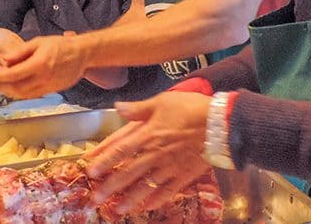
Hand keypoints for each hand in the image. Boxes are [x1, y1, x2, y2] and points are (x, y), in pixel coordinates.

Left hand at [0, 34, 86, 98]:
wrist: (82, 54)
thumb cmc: (61, 46)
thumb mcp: (39, 42)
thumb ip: (20, 52)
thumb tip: (4, 59)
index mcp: (39, 64)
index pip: (14, 74)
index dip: (0, 76)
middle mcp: (43, 78)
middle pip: (17, 88)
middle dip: (2, 86)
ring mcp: (49, 86)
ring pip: (24, 95)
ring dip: (10, 92)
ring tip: (2, 85)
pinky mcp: (52, 90)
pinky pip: (33, 95)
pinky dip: (21, 93)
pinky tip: (16, 87)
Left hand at [85, 91, 211, 214]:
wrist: (220, 123)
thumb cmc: (191, 108)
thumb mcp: (162, 101)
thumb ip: (138, 108)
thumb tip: (118, 107)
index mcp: (147, 134)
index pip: (120, 149)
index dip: (104, 160)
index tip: (90, 171)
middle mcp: (155, 153)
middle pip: (128, 172)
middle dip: (110, 186)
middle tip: (95, 198)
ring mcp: (169, 167)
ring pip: (145, 186)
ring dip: (129, 198)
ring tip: (116, 209)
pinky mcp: (183, 175)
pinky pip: (167, 191)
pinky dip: (155, 200)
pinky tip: (146, 207)